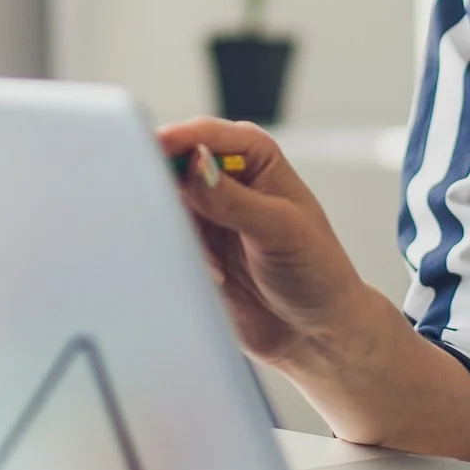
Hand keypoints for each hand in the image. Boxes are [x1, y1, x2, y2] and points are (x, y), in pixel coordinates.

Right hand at [154, 117, 381, 368]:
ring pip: (166, 204)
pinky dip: (177, 255)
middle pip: (175, 164)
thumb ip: (235, 199)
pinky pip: (167, 241)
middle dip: (163, 182)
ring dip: (173, 226)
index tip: (151, 149)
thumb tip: (195, 164)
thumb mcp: (282, 230)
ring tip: (206, 257)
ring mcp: (209, 217)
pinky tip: (212, 277)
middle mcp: (229, 181)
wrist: (316, 333)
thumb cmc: (317, 273)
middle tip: (161, 205)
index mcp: (257, 159)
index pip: (207, 135)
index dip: (177, 139)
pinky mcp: (196, 250)